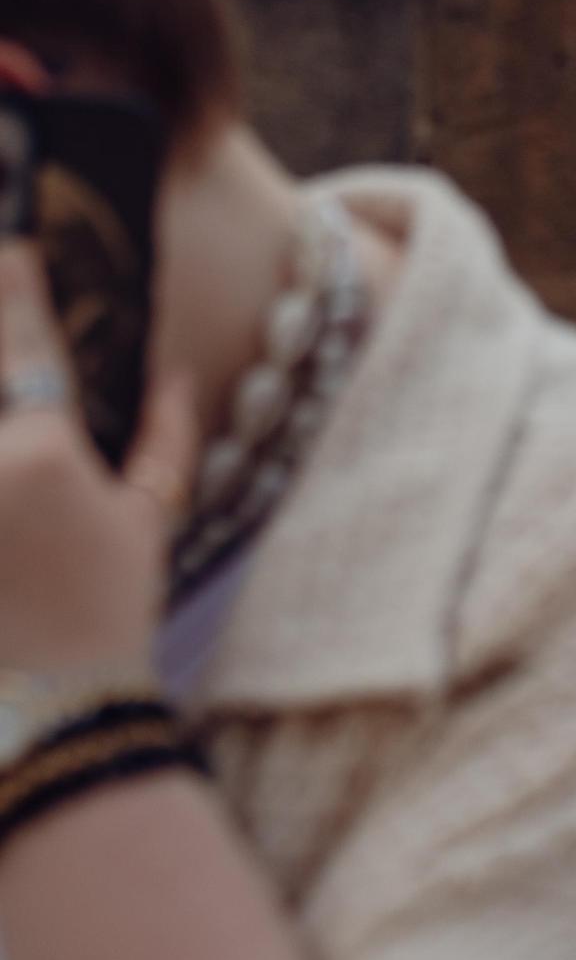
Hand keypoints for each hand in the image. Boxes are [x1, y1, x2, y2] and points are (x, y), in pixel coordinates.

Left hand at [0, 241, 196, 677]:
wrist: (50, 715)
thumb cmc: (107, 616)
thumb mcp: (151, 522)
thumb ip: (168, 438)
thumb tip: (176, 375)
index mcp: (42, 450)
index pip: (24, 339)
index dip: (17, 279)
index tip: (14, 244)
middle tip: (17, 347)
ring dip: (0, 413)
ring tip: (13, 445)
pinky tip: (5, 481)